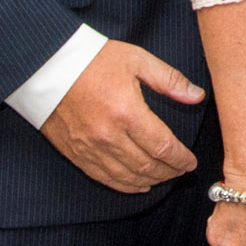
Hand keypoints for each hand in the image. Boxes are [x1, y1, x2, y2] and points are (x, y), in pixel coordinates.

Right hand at [38, 40, 202, 191]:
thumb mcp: (137, 60)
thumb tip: (197, 96)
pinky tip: (137, 186)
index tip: (191, 163)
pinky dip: (124, 185)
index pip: (163, 146)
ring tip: (164, 178)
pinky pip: (104, 177)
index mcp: (128, 112)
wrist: (47, 67)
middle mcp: (109, 136)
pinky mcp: (76, 153)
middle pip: (147, 166)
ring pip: (127, 177)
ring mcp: (90, 148)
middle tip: (180, 171)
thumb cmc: (94, 60)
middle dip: (168, 172)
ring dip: (149, 181)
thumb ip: (170, 80)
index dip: (180, 159)